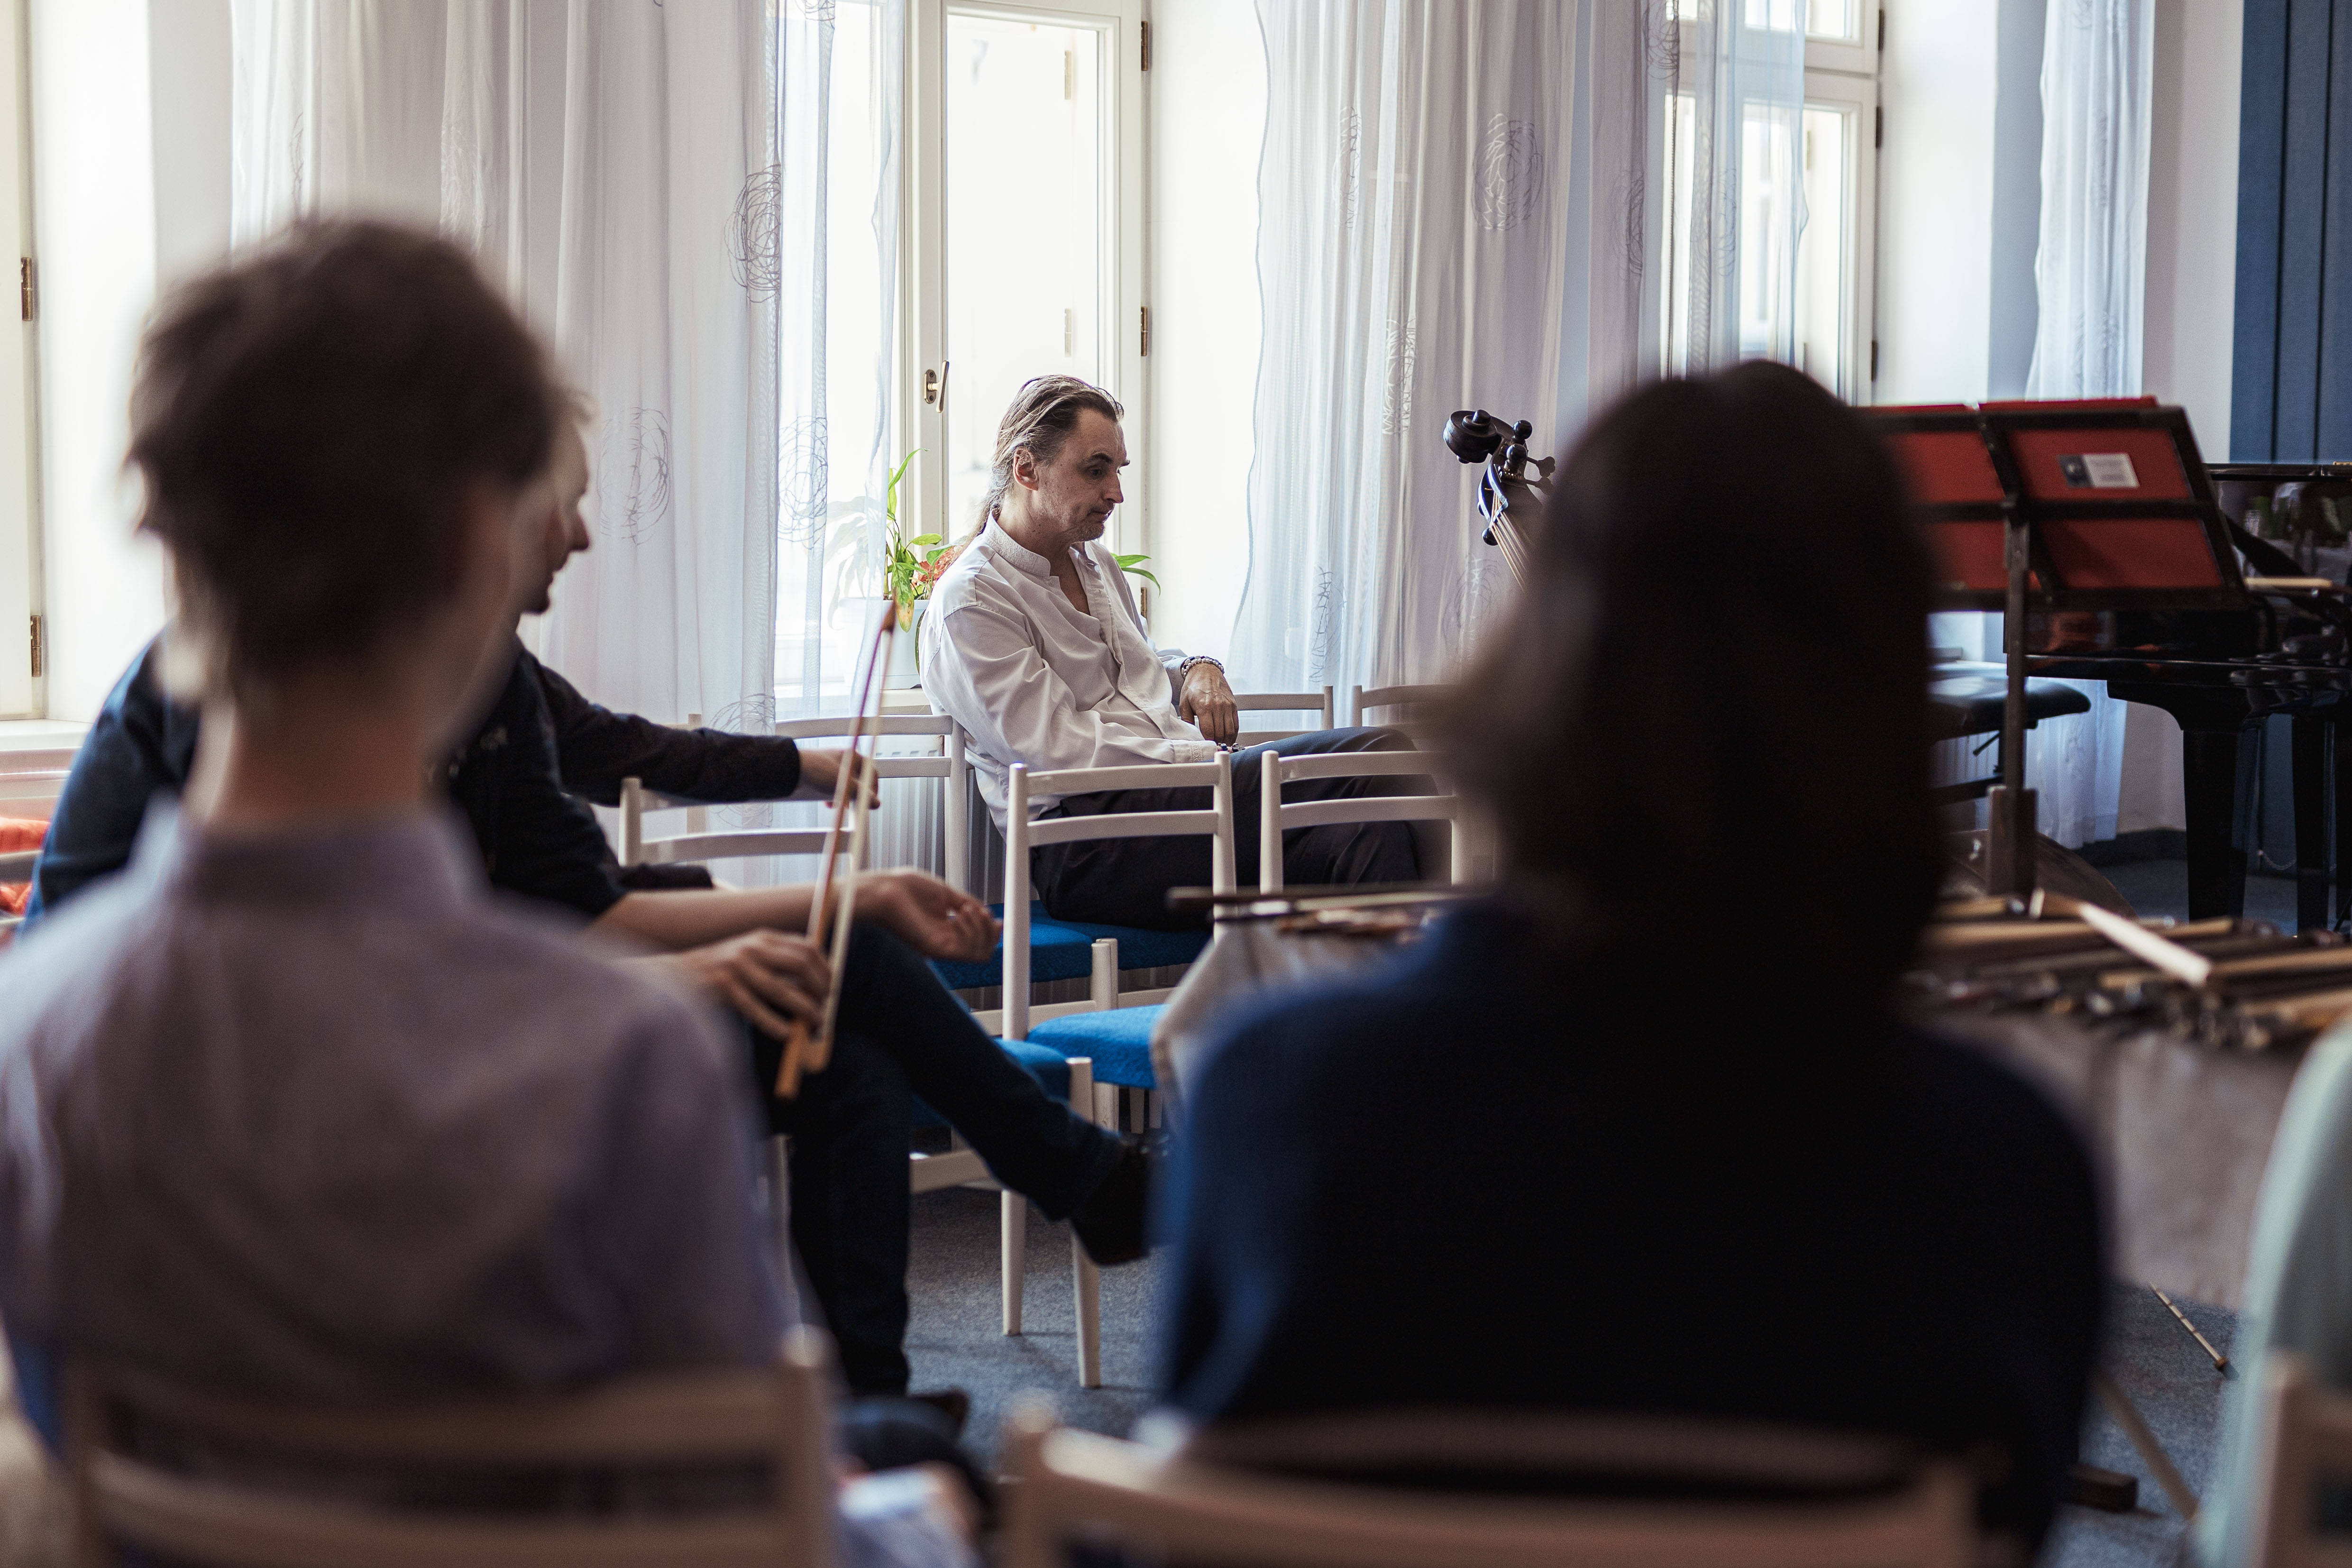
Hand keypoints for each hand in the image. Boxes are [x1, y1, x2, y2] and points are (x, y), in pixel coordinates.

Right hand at [663, 930, 830, 1038]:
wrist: (679, 974)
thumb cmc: (723, 970)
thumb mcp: (752, 955)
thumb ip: (779, 962)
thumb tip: (815, 985)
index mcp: (763, 937)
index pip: (806, 946)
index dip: (824, 967)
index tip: (831, 986)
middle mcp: (752, 947)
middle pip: (800, 964)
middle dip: (819, 986)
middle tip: (824, 1006)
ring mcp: (737, 966)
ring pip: (780, 989)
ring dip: (804, 1008)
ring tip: (816, 1022)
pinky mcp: (724, 987)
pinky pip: (755, 1008)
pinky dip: (773, 1023)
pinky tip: (786, 1033)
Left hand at [796, 748, 879, 806]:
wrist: (790, 770)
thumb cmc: (817, 772)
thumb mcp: (845, 786)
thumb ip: (862, 795)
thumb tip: (876, 804)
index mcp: (851, 756)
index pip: (870, 771)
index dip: (873, 787)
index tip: (871, 800)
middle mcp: (841, 760)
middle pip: (857, 779)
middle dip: (857, 794)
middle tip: (856, 806)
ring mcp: (829, 767)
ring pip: (843, 784)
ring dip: (844, 797)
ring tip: (841, 806)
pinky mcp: (818, 775)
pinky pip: (830, 787)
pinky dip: (832, 796)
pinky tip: (828, 804)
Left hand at [856, 869, 999, 962]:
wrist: (885, 890)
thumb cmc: (907, 890)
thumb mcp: (945, 894)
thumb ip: (967, 903)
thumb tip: (986, 911)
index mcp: (947, 929)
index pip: (978, 941)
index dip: (992, 932)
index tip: (997, 918)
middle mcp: (945, 941)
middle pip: (983, 951)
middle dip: (991, 932)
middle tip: (985, 914)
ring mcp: (941, 946)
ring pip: (979, 954)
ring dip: (981, 930)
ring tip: (966, 910)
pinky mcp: (935, 948)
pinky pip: (966, 952)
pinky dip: (971, 932)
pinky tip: (961, 914)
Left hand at [1178, 663, 1237, 745]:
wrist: (1206, 671)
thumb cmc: (1194, 686)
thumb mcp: (1184, 702)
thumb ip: (1186, 719)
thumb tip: (1189, 734)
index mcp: (1204, 706)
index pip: (1209, 731)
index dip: (1208, 742)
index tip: (1206, 747)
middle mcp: (1218, 706)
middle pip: (1220, 733)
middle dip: (1216, 743)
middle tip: (1212, 748)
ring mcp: (1227, 706)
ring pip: (1230, 730)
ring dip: (1226, 741)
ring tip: (1220, 745)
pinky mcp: (1233, 705)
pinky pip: (1235, 724)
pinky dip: (1233, 734)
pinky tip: (1228, 738)